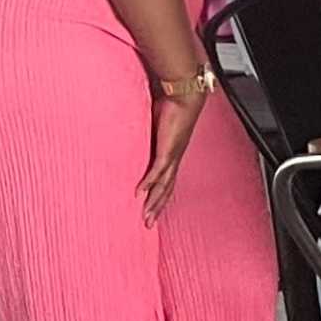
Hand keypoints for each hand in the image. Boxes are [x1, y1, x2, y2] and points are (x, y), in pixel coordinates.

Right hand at [139, 80, 209, 223]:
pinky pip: (157, 170)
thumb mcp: (155, 127)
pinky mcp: (167, 150)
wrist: (184, 96)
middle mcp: (174, 160)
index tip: (152, 210)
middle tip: (148, 224)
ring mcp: (172, 156)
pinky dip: (149, 182)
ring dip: (154, 202)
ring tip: (146, 216)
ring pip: (163, 185)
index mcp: (172, 156)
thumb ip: (147, 135)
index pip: (166, 182)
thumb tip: (135, 136)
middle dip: (157, 208)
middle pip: (166, 190)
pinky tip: (140, 193)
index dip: (159, 198)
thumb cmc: (172, 108)